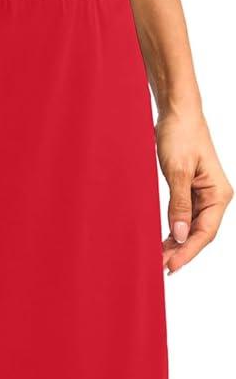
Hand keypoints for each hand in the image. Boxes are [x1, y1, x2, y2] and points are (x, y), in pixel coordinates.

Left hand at [157, 109, 232, 272]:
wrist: (177, 112)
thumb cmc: (180, 134)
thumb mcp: (177, 171)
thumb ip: (179, 205)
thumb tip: (180, 235)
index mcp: (219, 194)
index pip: (205, 232)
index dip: (188, 251)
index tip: (171, 264)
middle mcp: (214, 197)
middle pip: (199, 234)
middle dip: (181, 251)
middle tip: (159, 266)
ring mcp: (203, 196)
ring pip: (191, 229)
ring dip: (176, 244)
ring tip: (158, 258)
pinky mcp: (191, 192)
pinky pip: (184, 218)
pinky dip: (173, 231)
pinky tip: (162, 242)